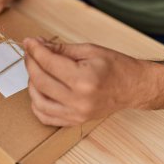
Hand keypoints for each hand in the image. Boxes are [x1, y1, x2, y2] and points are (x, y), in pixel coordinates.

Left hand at [23, 38, 152, 126]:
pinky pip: (46, 117)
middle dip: (31, 64)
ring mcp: (76, 114)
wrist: (134, 87)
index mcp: (84, 79)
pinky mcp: (75, 121)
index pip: (49, 63)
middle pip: (40, 81)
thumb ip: (61, 49)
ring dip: (31, 84)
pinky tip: (39, 91)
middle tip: (30, 53)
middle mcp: (78, 100)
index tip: (29, 42)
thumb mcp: (90, 50)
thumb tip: (38, 45)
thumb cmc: (116, 66)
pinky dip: (37, 104)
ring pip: (38, 101)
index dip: (35, 50)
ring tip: (36, 71)